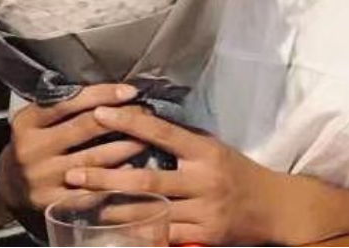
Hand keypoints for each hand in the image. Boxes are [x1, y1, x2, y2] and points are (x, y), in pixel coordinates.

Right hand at [0, 84, 145, 215]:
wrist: (10, 183)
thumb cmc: (34, 141)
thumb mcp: (37, 117)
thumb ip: (63, 104)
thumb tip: (109, 91)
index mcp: (28, 122)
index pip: (70, 102)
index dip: (103, 94)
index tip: (130, 91)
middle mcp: (32, 150)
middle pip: (85, 128)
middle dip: (120, 118)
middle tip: (145, 111)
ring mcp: (42, 178)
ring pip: (93, 159)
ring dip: (125, 147)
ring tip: (146, 137)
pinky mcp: (52, 203)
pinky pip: (90, 189)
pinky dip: (113, 178)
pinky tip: (131, 169)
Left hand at [64, 104, 281, 245]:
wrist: (274, 208)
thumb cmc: (239, 172)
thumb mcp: (214, 148)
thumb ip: (182, 142)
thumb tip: (143, 126)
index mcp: (204, 151)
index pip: (161, 131)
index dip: (129, 122)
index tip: (100, 112)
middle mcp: (202, 179)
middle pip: (146, 179)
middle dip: (105, 177)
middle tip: (74, 173)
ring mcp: (203, 211)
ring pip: (150, 211)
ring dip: (113, 210)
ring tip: (83, 205)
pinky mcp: (204, 237)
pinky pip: (166, 236)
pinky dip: (140, 233)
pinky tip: (117, 232)